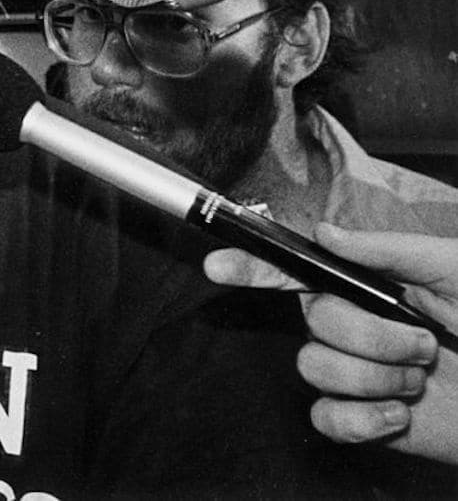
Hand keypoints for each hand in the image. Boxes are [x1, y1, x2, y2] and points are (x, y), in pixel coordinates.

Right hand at [205, 224, 457, 463]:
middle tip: (426, 342)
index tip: (218, 265)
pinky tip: (399, 415)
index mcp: (369, 288)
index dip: (253, 266)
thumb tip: (325, 233)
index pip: (298, 270)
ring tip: (421, 378)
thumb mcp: (454, 272)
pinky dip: (364, 420)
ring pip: (315, 367)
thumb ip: (390, 251)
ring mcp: (353, 374)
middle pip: (312, 319)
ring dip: (378, 377)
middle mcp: (353, 327)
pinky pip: (326, 416)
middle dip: (372, 335)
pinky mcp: (359, 420)